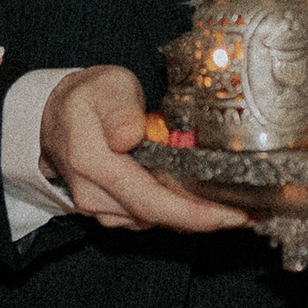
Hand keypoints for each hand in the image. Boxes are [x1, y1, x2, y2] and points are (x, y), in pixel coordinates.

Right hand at [40, 65, 246, 236]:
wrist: (58, 115)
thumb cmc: (89, 97)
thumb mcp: (107, 86)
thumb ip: (120, 109)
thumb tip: (130, 136)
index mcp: (91, 162)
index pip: (149, 200)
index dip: (194, 213)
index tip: (233, 215)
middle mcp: (92, 195)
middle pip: (157, 217)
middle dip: (207, 220)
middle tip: (250, 215)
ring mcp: (99, 208)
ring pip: (155, 221)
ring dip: (195, 217)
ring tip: (235, 205)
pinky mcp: (110, 211)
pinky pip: (149, 217)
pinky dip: (179, 212)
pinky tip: (205, 201)